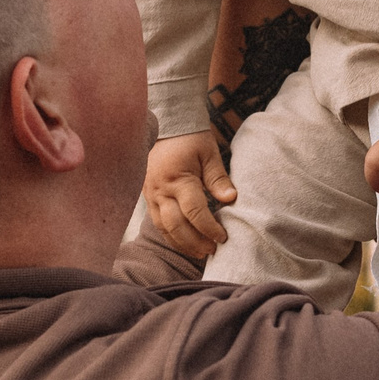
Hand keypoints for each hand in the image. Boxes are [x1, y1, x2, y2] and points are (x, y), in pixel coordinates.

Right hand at [144, 132, 234, 257]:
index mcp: (177, 179)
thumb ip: (218, 178)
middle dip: (195, 242)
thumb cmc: (191, 139)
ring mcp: (150, 195)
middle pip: (176, 226)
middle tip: (213, 250)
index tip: (223, 237)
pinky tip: (185, 243)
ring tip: (200, 252)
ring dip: (182, 243)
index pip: (194, 212)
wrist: (168, 126)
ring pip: (164, 228)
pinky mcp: (147, 197)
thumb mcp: (209, 154)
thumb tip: (230, 199)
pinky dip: (171, 236)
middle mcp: (160, 190)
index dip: (209, 228)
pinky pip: (157, 223)